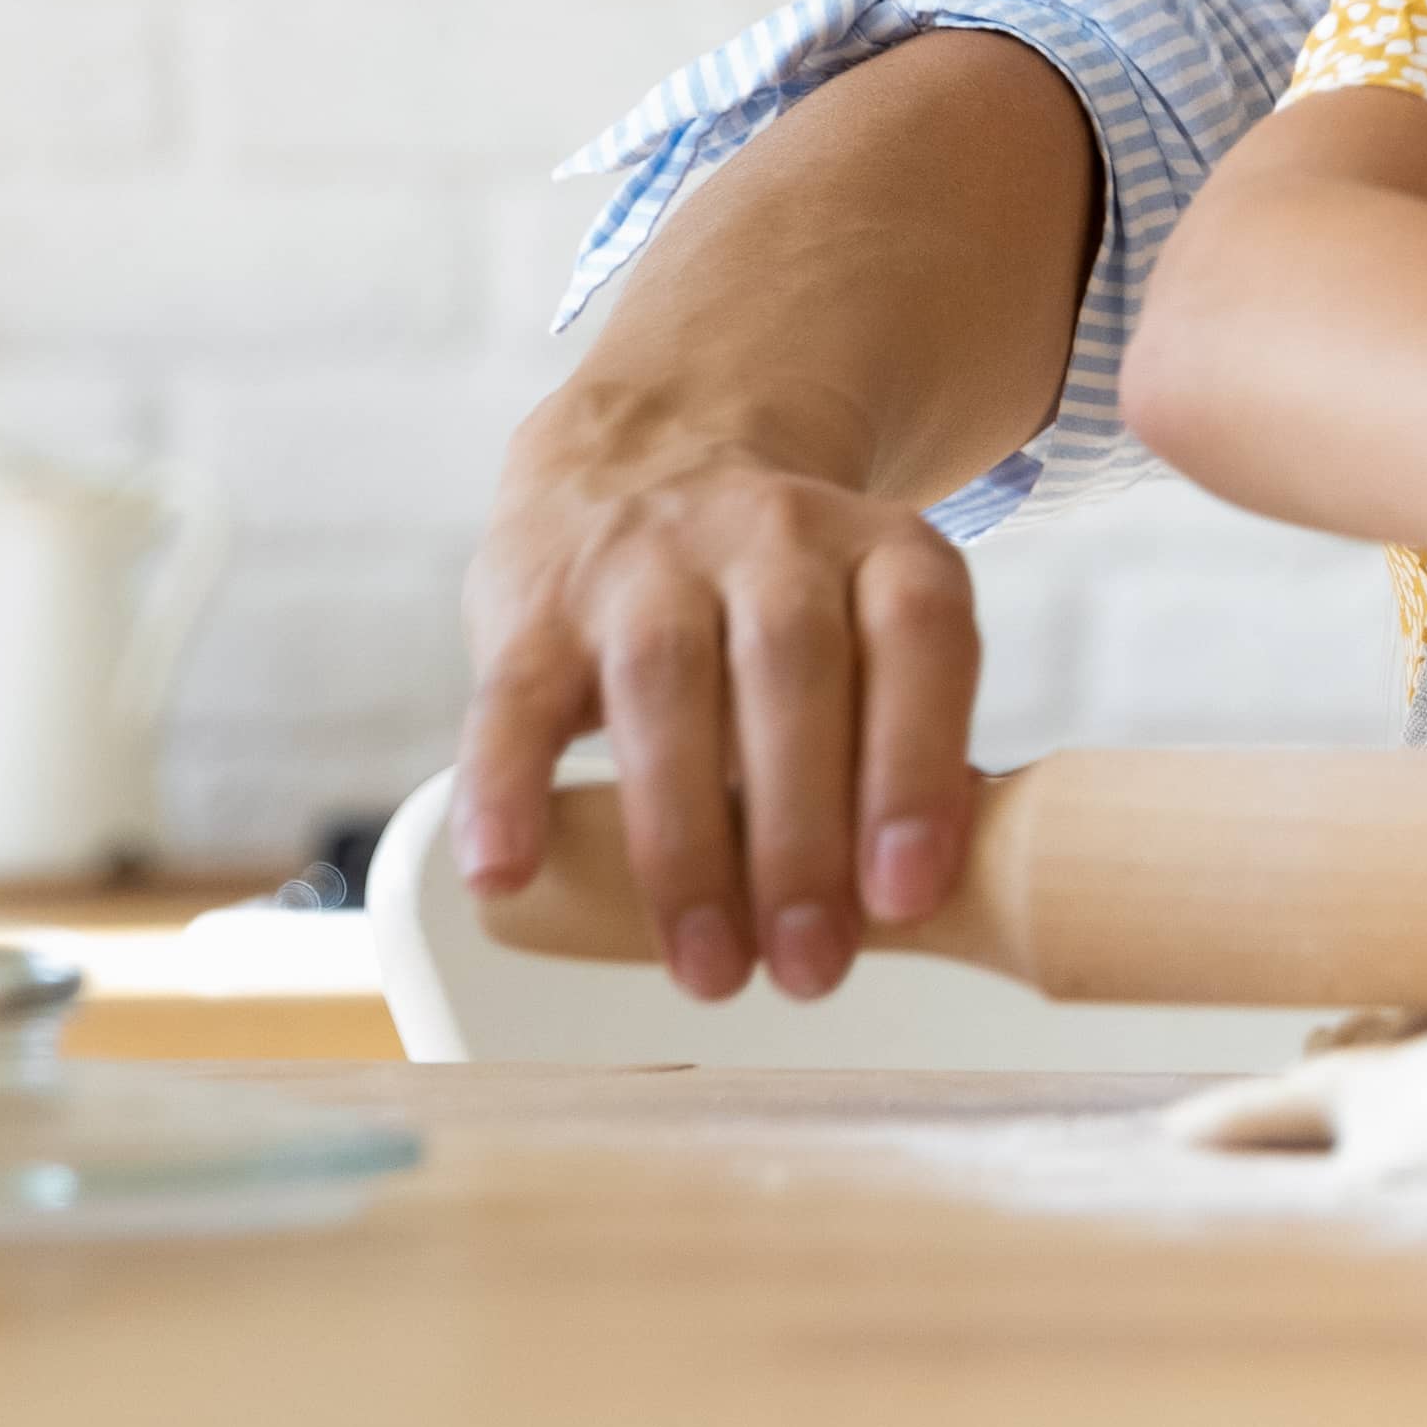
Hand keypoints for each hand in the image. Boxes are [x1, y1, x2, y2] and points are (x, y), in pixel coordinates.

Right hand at [457, 400, 984, 1004]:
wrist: (639, 456)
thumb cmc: (779, 600)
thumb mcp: (868, 626)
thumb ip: (896, 737)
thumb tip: (912, 903)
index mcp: (878, 545)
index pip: (918, 635)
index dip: (918, 765)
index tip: (907, 896)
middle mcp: (770, 536)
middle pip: (790, 672)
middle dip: (802, 837)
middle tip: (811, 970)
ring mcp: (644, 563)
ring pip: (665, 687)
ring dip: (685, 843)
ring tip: (708, 968)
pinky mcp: (534, 607)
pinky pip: (513, 698)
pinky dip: (508, 789)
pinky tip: (509, 876)